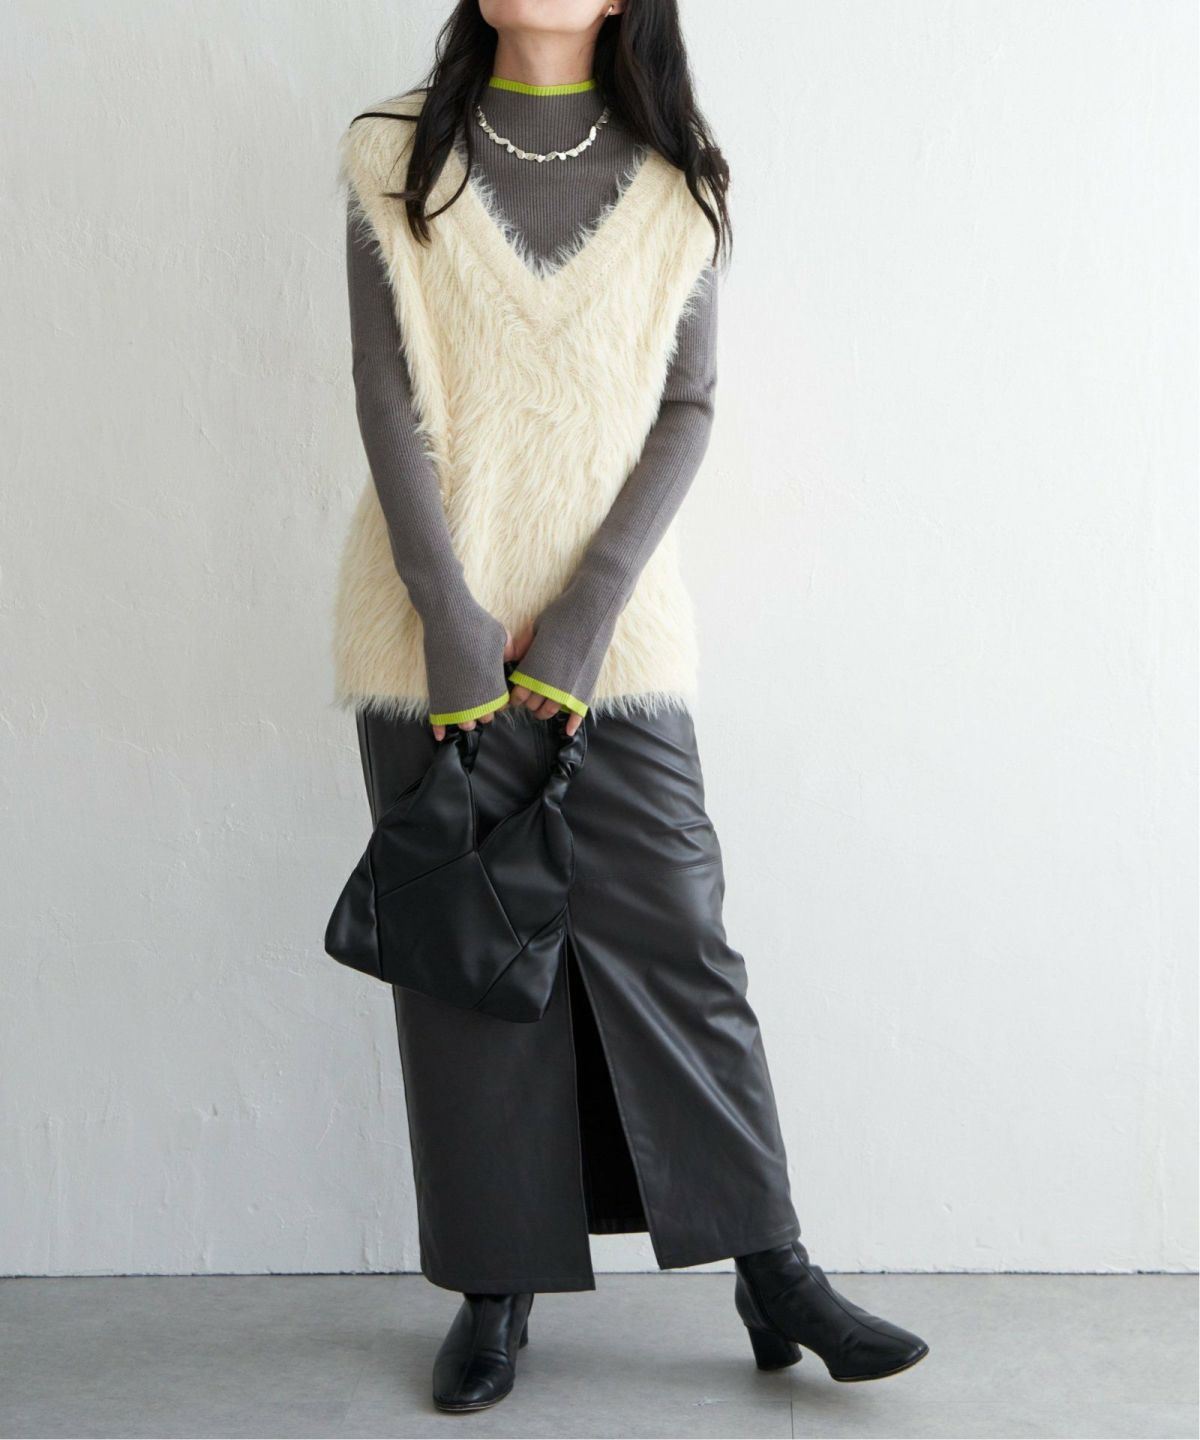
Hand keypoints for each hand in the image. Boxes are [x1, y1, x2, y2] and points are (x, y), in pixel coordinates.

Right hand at [429, 625, 517, 742]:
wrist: (448, 616)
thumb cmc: (477, 624)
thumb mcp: (501, 637)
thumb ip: (509, 651)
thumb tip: (515, 657)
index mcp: (494, 683)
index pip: (501, 706)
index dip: (499, 703)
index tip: (496, 696)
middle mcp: (476, 694)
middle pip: (483, 716)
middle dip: (484, 713)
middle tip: (481, 703)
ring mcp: (455, 694)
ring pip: (464, 721)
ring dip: (466, 720)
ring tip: (466, 715)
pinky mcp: (437, 691)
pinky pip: (439, 716)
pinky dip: (440, 726)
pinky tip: (441, 735)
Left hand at [506, 620, 583, 737]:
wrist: (592, 610)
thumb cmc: (561, 615)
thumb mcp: (535, 628)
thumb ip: (522, 646)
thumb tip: (511, 657)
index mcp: (533, 670)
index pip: (519, 696)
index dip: (515, 698)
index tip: (515, 696)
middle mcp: (549, 684)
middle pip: (533, 706)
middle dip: (528, 705)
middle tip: (528, 700)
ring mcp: (569, 689)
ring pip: (551, 711)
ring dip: (544, 712)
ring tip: (541, 708)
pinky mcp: (587, 688)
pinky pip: (578, 713)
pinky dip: (572, 723)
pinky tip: (567, 731)